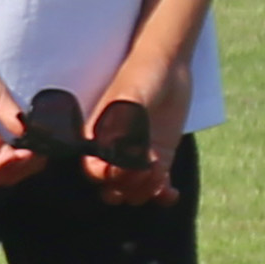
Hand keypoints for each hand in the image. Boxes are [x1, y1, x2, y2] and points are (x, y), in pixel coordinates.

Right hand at [81, 50, 192, 206]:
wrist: (167, 67)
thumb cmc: (141, 78)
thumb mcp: (130, 100)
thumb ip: (124, 128)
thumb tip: (121, 158)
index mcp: (95, 138)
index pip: (92, 171)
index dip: (108, 176)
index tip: (131, 166)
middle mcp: (112, 152)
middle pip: (110, 187)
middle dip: (128, 187)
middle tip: (150, 171)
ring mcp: (136, 158)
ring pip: (132, 191)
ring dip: (146, 191)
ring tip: (162, 175)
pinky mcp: (158, 160)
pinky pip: (155, 188)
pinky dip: (162, 196)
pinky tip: (172, 193)